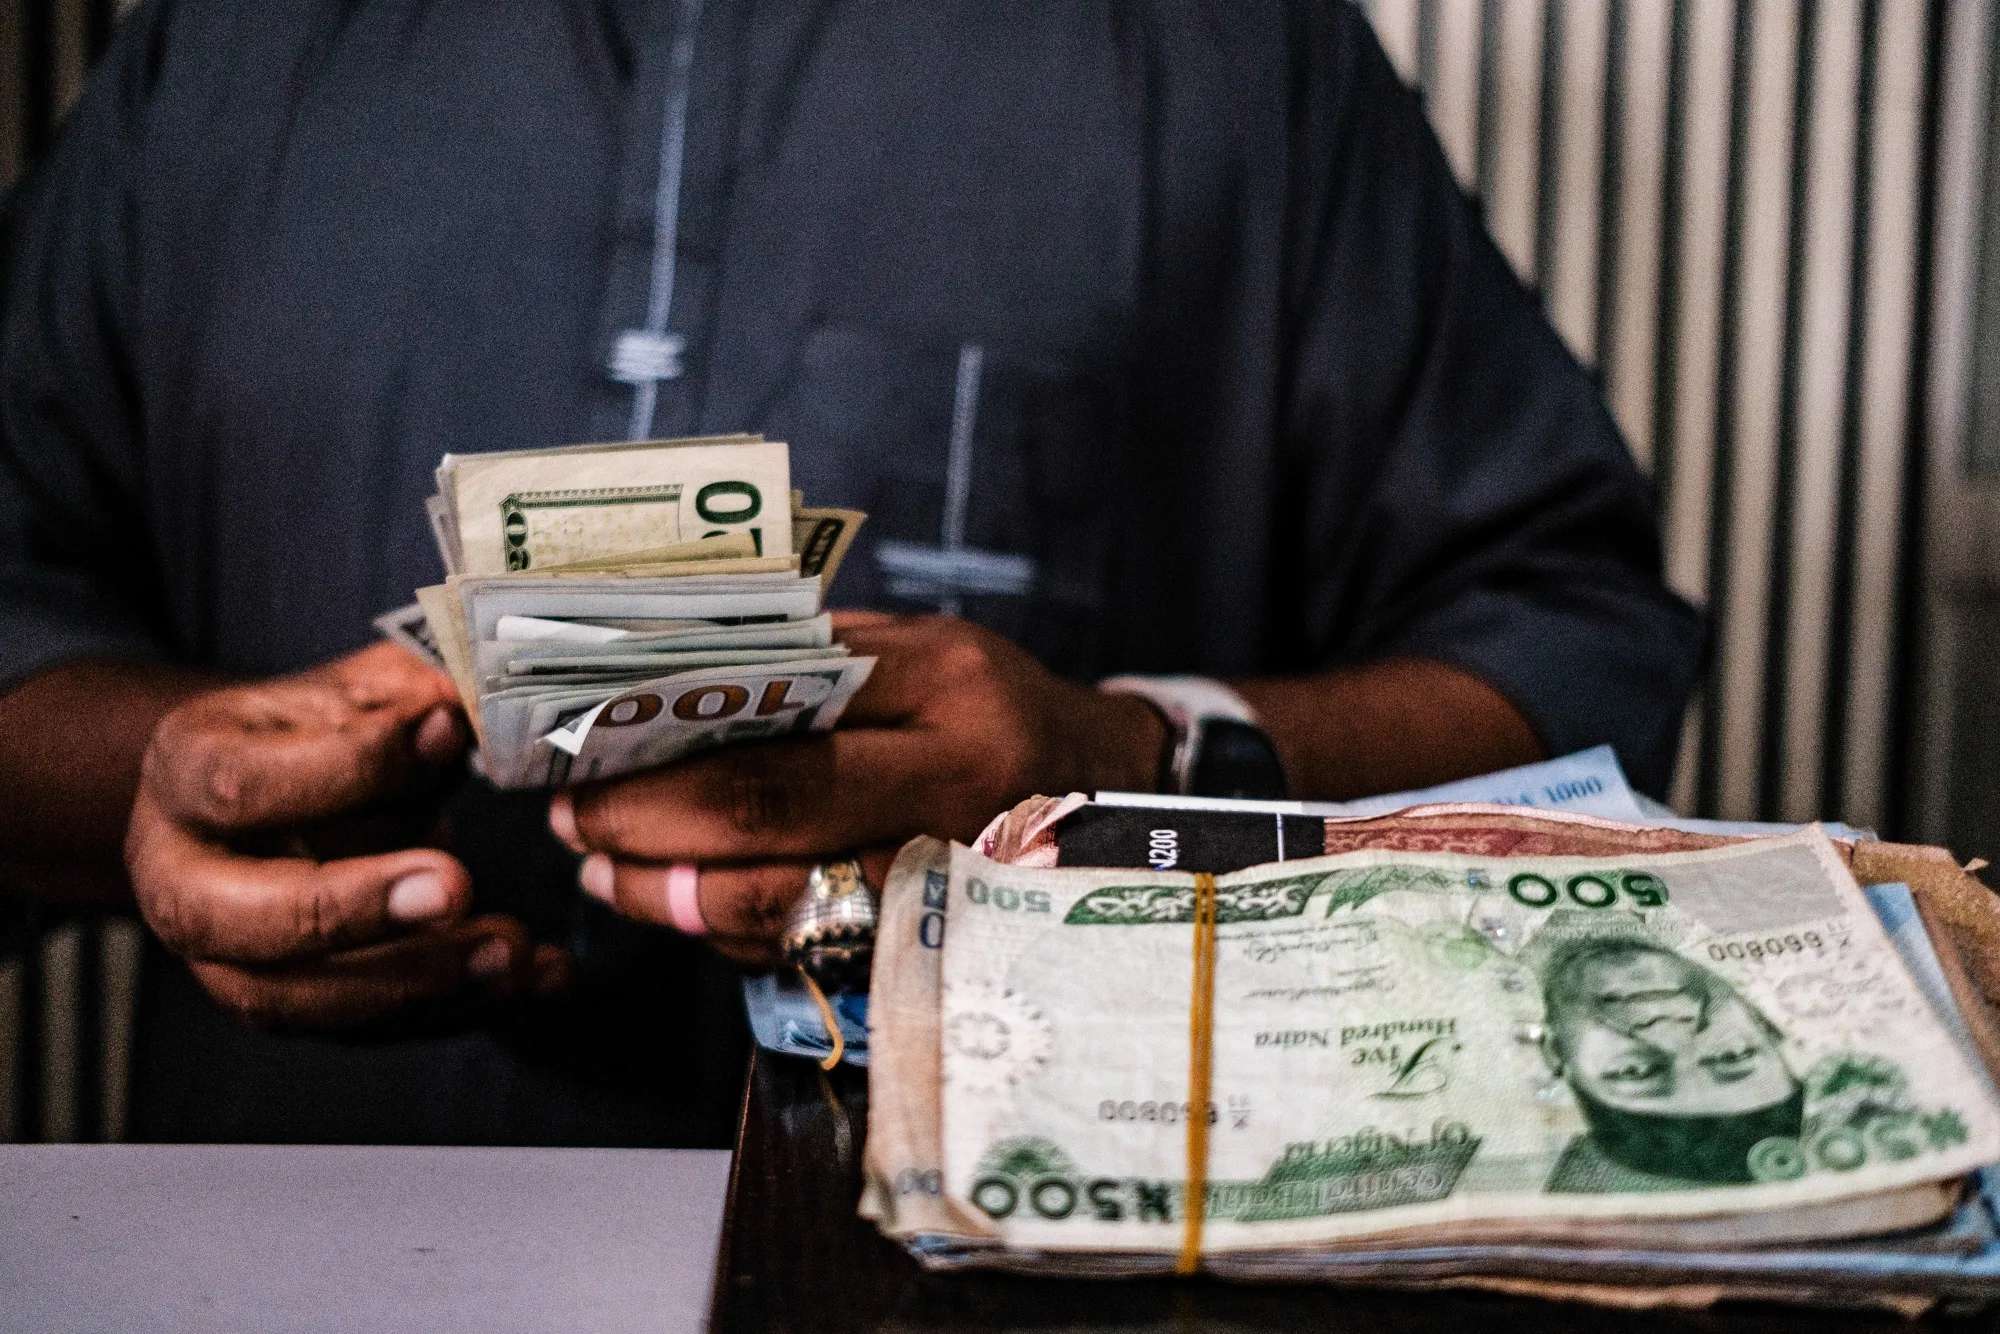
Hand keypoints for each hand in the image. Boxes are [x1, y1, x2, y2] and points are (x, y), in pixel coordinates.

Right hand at [126, 642, 566, 1029]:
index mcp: (185, 773)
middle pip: (243, 916)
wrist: (273, 800)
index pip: (245, 784)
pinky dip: (459, 1008)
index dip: (350, 767)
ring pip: (301, 998)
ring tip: (512, 950)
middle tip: (456, 888)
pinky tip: (537, 976)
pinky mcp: (289, 1006)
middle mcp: (181, 877)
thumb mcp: (351, 693)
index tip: (450, 736)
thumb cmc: (314, 736)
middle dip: (357, 908)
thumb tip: (470, 704)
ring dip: (418, 980)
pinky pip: (366, 1029)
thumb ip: (404, 695)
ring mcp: (226, 958)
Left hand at [549, 613, 1163, 963]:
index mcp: (943, 692)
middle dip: (649, 832)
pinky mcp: (948, 940)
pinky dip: (738, 935)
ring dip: (676, 901)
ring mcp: (955, 876)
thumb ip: (815, 660)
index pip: (780, 734)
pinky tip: (689, 906)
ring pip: (789, 906)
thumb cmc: (997, 707)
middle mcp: (956, 787)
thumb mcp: (926, 651)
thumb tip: (662, 677)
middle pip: (773, 822)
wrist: (1118, 790)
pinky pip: (820, 952)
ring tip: (611, 875)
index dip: (665, 763)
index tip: (584, 761)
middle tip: (578, 828)